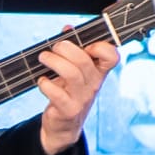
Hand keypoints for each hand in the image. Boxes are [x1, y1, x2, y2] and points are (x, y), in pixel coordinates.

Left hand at [33, 36, 119, 154]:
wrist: (63, 125)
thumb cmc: (68, 92)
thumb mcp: (74, 71)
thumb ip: (72, 49)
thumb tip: (67, 28)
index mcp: (98, 72)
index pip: (112, 57)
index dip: (101, 46)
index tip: (85, 44)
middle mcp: (93, 84)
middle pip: (84, 61)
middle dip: (65, 49)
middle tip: (54, 47)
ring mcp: (82, 98)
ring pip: (71, 74)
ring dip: (53, 62)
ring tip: (43, 58)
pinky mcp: (68, 110)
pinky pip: (57, 93)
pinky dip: (45, 84)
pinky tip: (42, 81)